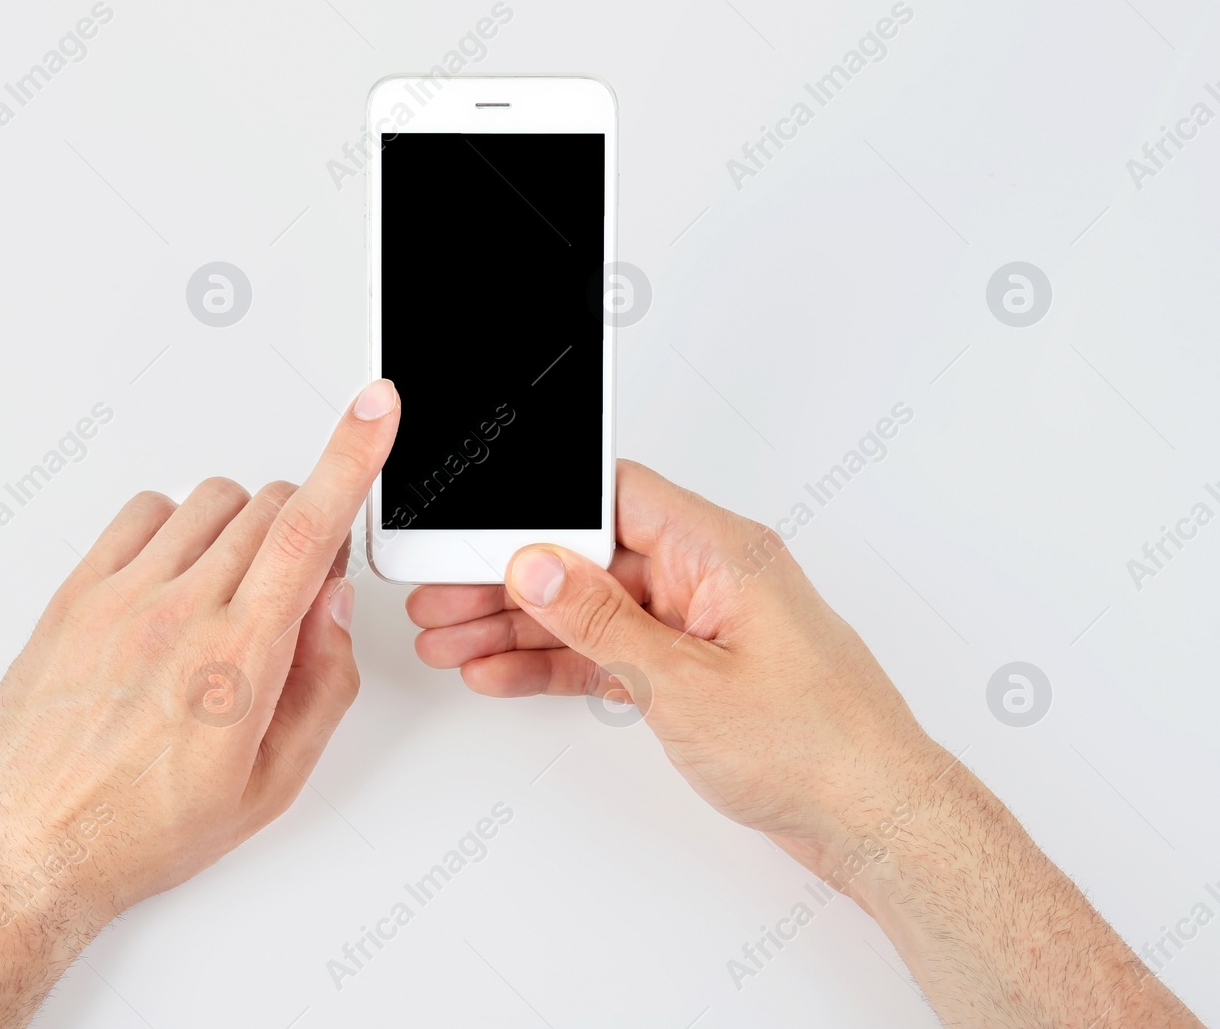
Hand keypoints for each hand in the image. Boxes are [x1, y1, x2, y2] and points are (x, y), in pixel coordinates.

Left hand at [0, 378, 399, 929]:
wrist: (27, 846)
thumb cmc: (140, 829)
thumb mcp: (269, 786)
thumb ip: (321, 685)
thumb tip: (332, 605)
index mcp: (240, 660)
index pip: (310, 529)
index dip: (351, 456)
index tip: (373, 408)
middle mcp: (181, 613)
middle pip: (269, 507)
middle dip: (303, 527)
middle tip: (293, 586)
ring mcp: (122, 596)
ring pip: (210, 500)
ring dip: (243, 524)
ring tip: (230, 588)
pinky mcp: (76, 593)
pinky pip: (143, 511)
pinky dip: (177, 522)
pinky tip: (176, 572)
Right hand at [407, 458, 944, 871]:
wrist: (876, 821)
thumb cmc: (819, 747)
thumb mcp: (685, 682)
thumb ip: (602, 621)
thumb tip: (537, 565)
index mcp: (720, 550)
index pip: (613, 495)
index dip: (538, 507)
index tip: (475, 530)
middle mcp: (709, 576)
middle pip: (588, 556)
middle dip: (509, 578)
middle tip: (440, 598)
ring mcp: (699, 625)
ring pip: (590, 608)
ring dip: (520, 626)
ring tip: (450, 640)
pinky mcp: (692, 671)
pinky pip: (609, 652)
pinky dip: (559, 663)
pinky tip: (502, 672)